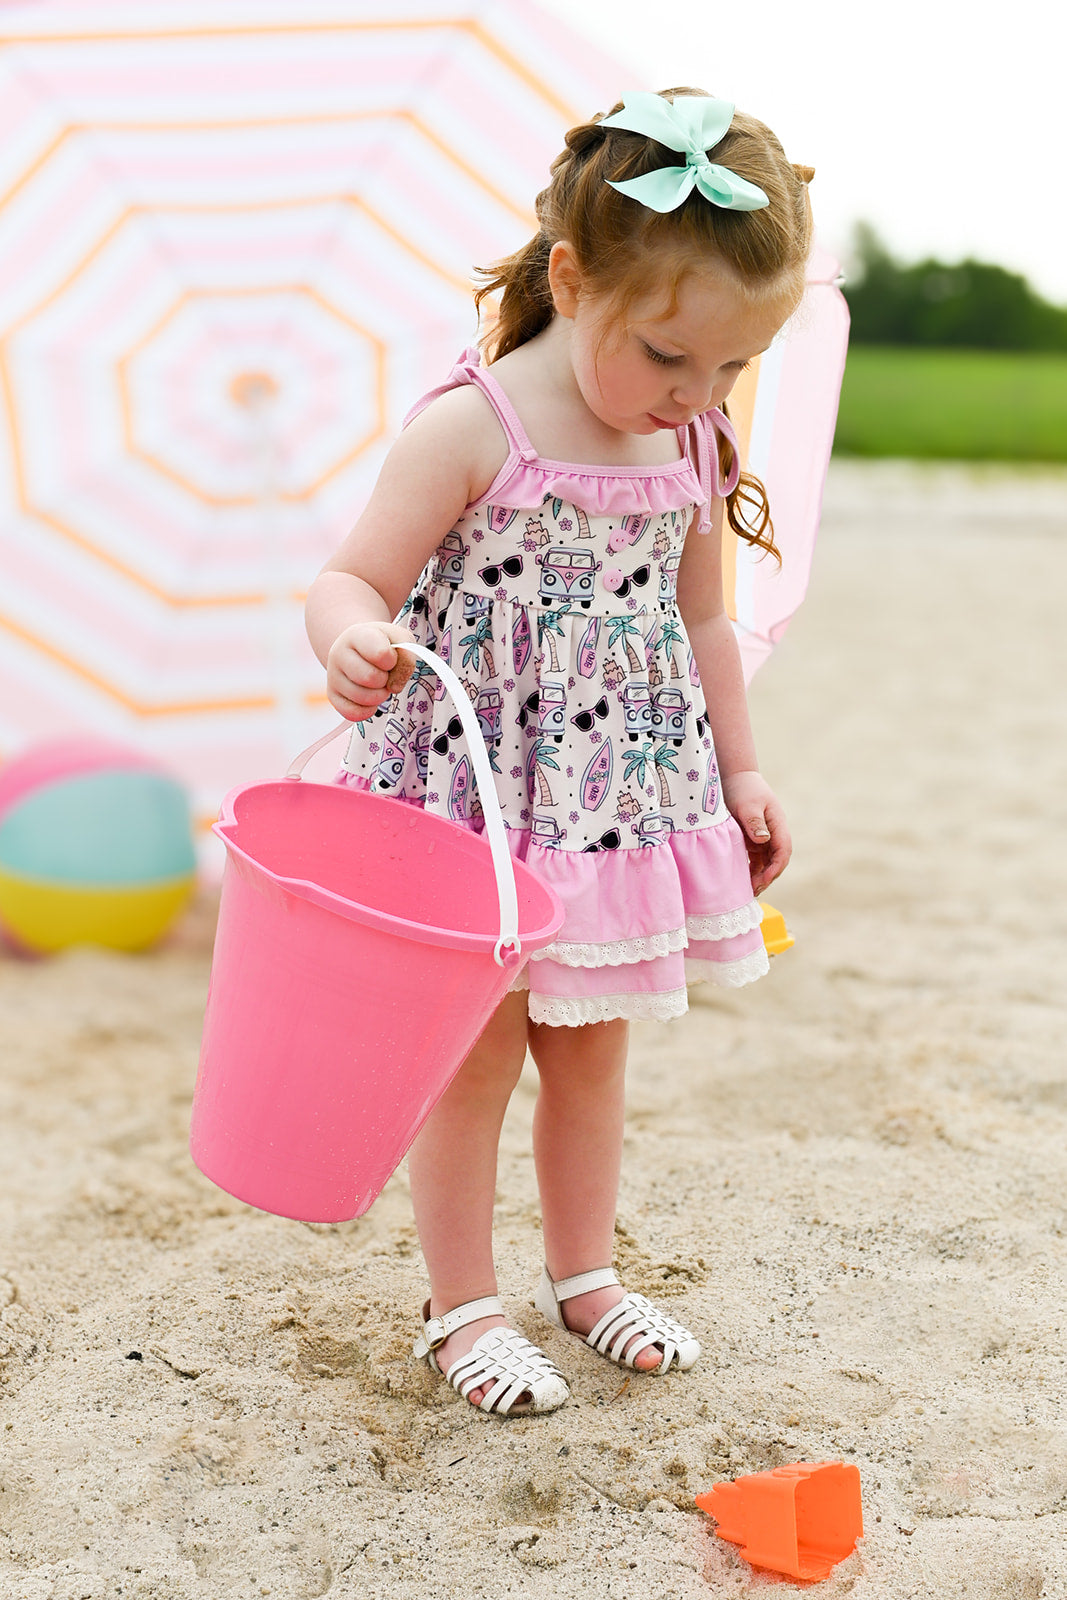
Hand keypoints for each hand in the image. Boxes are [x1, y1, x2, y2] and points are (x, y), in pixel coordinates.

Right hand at [326, 621, 415, 719]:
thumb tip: (395, 685)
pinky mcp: (332, 695)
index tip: (390, 658)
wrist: (359, 648)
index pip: (381, 654)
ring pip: (363, 698)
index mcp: (357, 635)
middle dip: (386, 680)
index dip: (394, 661)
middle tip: (385, 674)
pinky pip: (353, 713)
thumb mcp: (401, 639)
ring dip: (379, 695)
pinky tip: (370, 697)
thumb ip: (407, 655)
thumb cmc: (384, 644)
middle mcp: (338, 653)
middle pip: (370, 678)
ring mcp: (332, 675)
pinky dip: (368, 710)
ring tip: (378, 684)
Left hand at [722, 770, 790, 895]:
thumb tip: (763, 840)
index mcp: (778, 825)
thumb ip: (755, 821)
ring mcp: (764, 838)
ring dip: (759, 877)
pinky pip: (755, 859)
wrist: (736, 777)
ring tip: (747, 891)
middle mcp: (774, 833)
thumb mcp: (748, 804)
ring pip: (766, 863)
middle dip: (767, 877)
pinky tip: (741, 880)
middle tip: (752, 891)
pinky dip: (750, 870)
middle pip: (776, 861)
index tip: (762, 880)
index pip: (783, 851)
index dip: (775, 868)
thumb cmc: (744, 789)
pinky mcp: (753, 840)